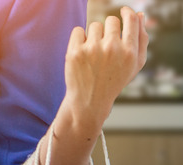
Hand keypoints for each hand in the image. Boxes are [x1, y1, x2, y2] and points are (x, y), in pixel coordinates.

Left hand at [62, 6, 148, 125]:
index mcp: (129, 51)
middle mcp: (111, 49)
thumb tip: (139, 15)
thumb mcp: (135, 64)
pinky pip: (78, 30)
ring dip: (94, 35)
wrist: (89, 100)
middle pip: (111, 20)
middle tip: (105, 45)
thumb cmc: (115, 80)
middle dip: (109, 30)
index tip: (123, 11)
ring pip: (94, 25)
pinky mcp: (74, 53)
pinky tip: (82, 52)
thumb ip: (142, 39)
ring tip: (94, 53)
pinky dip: (79, 38)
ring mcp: (92, 50)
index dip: (127, 12)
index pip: (130, 19)